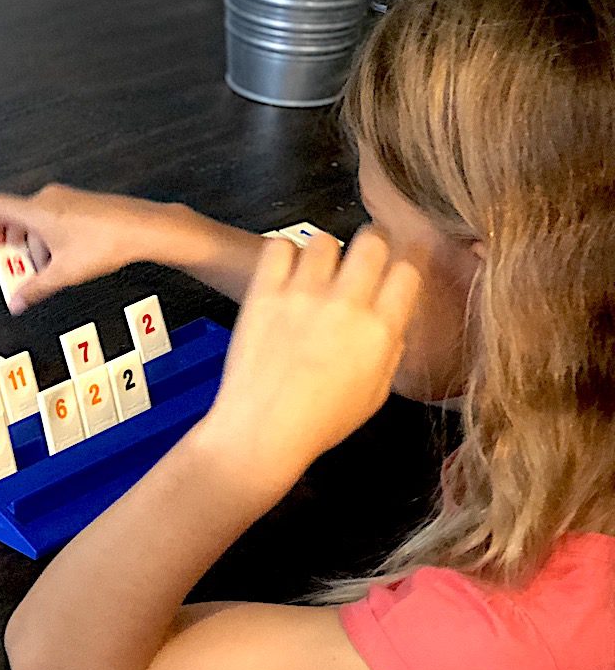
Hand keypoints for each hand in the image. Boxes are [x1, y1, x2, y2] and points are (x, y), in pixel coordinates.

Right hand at [0, 184, 166, 313]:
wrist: (142, 228)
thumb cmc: (107, 241)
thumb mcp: (63, 274)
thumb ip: (35, 289)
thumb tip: (18, 301)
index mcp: (37, 210)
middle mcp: (50, 199)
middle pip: (17, 219)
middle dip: (17, 247)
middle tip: (22, 269)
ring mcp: (67, 199)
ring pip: (38, 221)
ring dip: (37, 246)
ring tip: (49, 269)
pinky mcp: (81, 204)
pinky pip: (55, 218)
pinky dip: (53, 239)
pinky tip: (68, 259)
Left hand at [203, 228, 420, 475]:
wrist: (263, 430)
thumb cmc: (322, 421)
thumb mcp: (376, 393)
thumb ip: (389, 348)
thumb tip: (392, 317)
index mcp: (380, 330)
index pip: (407, 271)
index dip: (404, 263)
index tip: (395, 263)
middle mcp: (346, 305)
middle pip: (371, 242)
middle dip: (369, 245)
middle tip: (359, 257)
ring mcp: (303, 295)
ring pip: (324, 240)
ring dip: (323, 252)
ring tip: (315, 270)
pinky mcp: (265, 293)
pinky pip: (279, 247)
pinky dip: (283, 253)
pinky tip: (284, 271)